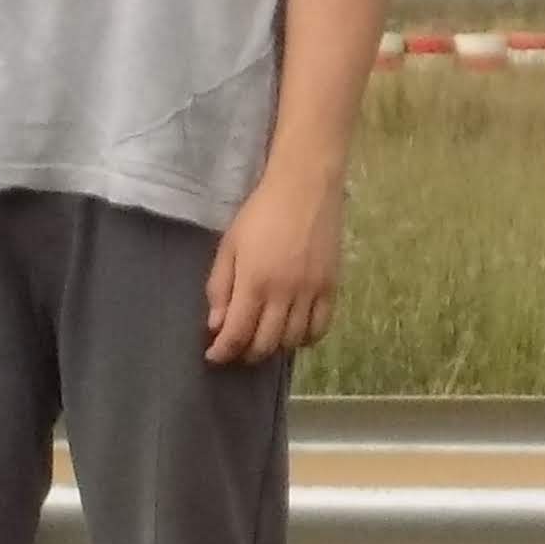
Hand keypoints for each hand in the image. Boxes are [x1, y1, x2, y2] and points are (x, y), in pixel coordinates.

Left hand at [203, 167, 344, 364]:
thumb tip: (216, 325)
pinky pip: (320, 328)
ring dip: (274, 348)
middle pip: (265, 344)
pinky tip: (293, 334)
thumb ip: (221, 287)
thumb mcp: (230, 245)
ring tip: (263, 340)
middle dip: (245, 354)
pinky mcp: (331, 288)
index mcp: (254, 282)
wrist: (305, 188)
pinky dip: (305, 339)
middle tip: (236, 349)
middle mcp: (284, 294)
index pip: (236, 334)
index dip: (222, 352)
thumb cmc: (261, 213)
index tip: (213, 356)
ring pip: (292, 341)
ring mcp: (311, 293)